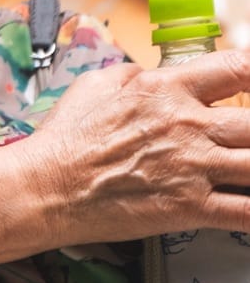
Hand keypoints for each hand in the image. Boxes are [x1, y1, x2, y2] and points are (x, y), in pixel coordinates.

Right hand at [28, 50, 249, 246]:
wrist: (51, 185)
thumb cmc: (69, 135)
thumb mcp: (99, 83)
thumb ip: (136, 75)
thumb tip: (154, 75)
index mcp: (167, 88)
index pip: (235, 68)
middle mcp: (188, 124)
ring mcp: (193, 168)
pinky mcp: (191, 208)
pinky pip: (245, 213)